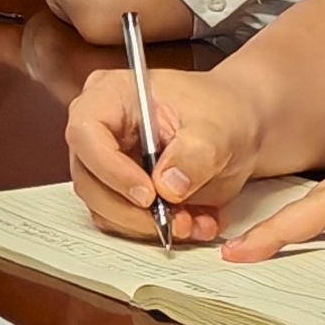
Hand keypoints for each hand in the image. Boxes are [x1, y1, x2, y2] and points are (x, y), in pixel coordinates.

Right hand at [66, 65, 267, 244]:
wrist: (238, 129)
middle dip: (130, 208)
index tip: (149, 193)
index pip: (86, 132)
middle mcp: (100, 129)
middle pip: (88, 177)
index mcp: (111, 94)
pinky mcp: (118, 189)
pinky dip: (153, 230)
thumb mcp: (218, 129)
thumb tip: (168, 187)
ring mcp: (106, 161)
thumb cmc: (222, 113)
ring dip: (144, 224)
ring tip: (190, 222)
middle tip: (172, 218)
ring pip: (101, 205)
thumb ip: (195, 155)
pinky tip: (189, 222)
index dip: (110, 168)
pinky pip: (121, 220)